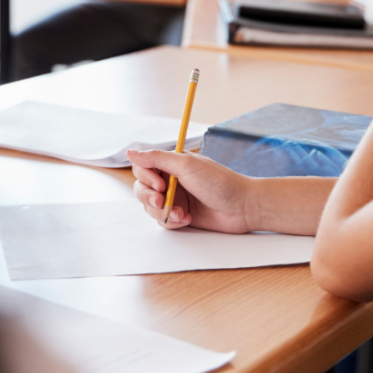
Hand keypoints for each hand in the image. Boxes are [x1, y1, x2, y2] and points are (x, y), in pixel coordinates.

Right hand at [127, 149, 253, 232]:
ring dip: (162, 211)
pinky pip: (163, 220)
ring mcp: (176, 198)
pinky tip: (187, 218)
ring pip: (150, 207)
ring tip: (180, 213)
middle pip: (142, 188)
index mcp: (172, 163)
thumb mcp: (186, 165)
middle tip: (162, 201)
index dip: (146, 177)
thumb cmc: (219, 182)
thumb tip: (130, 150)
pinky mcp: (180, 215)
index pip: (143, 167)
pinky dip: (172, 221)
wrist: (242, 207)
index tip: (160, 184)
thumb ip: (156, 158)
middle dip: (149, 197)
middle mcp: (171, 180)